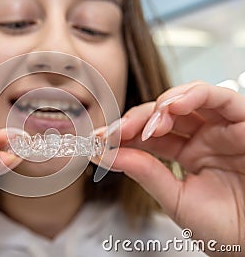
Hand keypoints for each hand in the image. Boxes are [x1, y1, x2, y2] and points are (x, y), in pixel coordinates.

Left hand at [94, 82, 244, 255]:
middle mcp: (204, 137)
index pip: (150, 134)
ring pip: (189, 98)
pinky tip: (170, 108)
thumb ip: (145, 172)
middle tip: (115, 133)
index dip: (124, 133)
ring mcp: (223, 129)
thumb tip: (106, 154)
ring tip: (144, 126)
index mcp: (188, 154)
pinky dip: (194, 96)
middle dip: (136, 120)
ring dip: (161, 106)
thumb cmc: (226, 229)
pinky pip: (222, 98)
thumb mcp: (176, 200)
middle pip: (164, 114)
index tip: (99, 139)